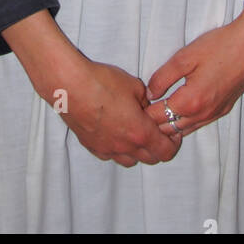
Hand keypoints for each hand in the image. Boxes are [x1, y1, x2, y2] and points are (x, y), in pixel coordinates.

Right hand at [57, 57, 182, 167]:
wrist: (70, 85)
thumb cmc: (102, 83)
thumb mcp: (134, 85)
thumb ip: (145, 100)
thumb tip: (147, 106)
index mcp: (140, 132)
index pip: (166, 151)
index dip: (174, 144)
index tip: (174, 133)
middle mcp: (125, 147)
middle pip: (150, 159)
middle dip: (158, 147)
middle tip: (157, 132)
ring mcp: (107, 149)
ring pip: (130, 160)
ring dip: (138, 151)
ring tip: (135, 133)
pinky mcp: (91, 146)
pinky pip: (110, 155)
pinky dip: (118, 149)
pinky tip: (115, 134)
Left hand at [145, 4, 243, 138]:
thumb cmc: (220, 47)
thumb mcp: (184, 57)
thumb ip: (163, 77)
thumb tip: (150, 92)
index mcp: (190, 101)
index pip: (157, 118)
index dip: (142, 113)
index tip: (133, 105)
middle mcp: (203, 114)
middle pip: (169, 130)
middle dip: (152, 124)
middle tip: (139, 112)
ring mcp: (214, 114)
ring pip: (184, 131)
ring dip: (168, 126)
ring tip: (154, 113)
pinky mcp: (223, 110)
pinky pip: (197, 125)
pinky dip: (183, 123)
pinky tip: (177, 111)